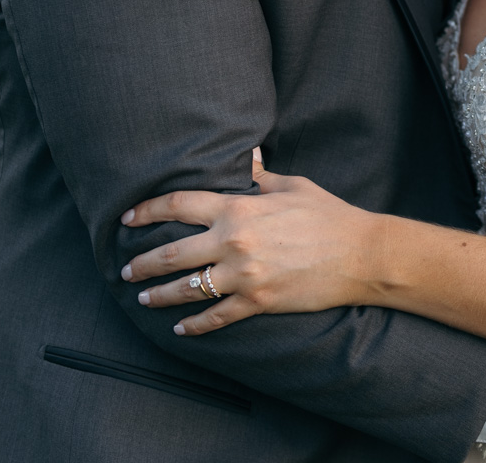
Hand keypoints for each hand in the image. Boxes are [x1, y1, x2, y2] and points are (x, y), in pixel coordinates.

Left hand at [121, 155, 380, 335]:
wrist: (360, 254)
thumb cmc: (328, 214)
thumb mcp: (293, 186)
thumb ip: (261, 177)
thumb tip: (247, 157)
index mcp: (239, 208)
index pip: (180, 206)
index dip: (148, 211)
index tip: (128, 218)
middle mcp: (234, 242)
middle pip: (172, 254)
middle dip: (142, 264)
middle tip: (125, 270)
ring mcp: (244, 276)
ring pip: (186, 290)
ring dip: (159, 296)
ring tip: (144, 298)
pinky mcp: (257, 303)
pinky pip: (215, 318)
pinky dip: (193, 326)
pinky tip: (180, 328)